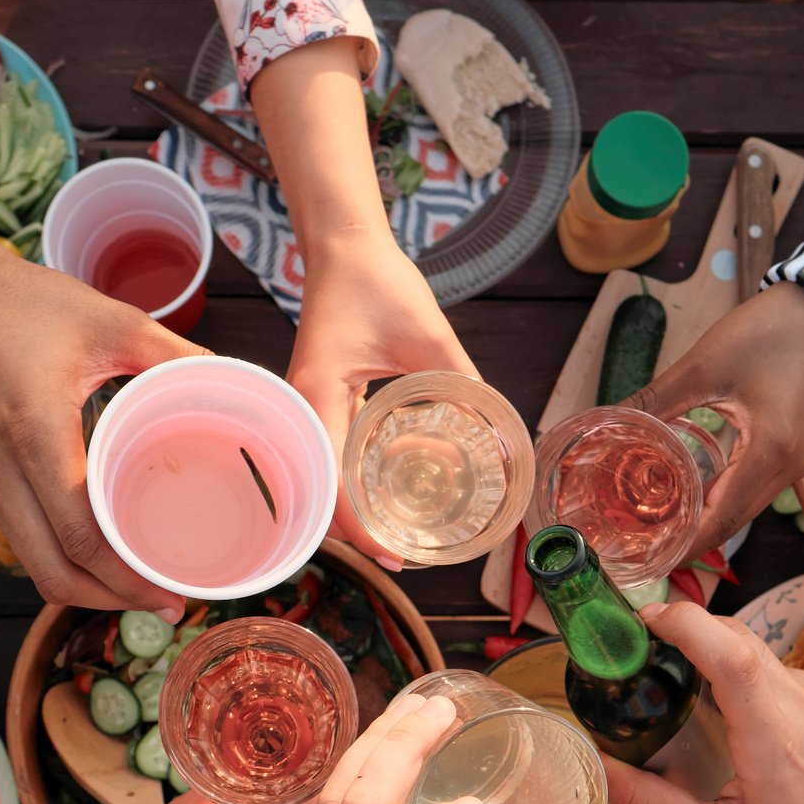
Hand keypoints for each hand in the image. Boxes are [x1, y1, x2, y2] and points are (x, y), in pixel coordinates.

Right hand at [0, 241, 200, 610]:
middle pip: (52, 572)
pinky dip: (56, 556)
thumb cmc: (16, 300)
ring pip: (31, 562)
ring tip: (134, 582)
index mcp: (35, 436)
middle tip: (162, 601)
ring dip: (82, 584)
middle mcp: (0, 470)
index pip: (82, 539)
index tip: (171, 593)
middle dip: (109, 601)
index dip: (128, 581)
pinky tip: (94, 546)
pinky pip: (18, 536)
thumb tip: (229, 378)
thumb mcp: (108, 320)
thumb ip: (172, 353)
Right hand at [288, 230, 474, 569]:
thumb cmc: (377, 282)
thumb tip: (500, 433)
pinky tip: (383, 494)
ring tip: (395, 538)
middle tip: (401, 557)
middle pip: (318, 494)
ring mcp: (308, 407)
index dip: (361, 529)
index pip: (331, 485)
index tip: (395, 554)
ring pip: (322, 478)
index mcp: (316, 399)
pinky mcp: (321, 401)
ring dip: (352, 512)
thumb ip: (463, 382)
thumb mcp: (429, 336)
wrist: (345, 246)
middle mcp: (303, 410)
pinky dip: (352, 482)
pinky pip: (331, 453)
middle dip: (355, 533)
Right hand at [600, 601, 803, 803]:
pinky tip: (761, 738)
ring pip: (765, 660)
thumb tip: (598, 768)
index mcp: (777, 743)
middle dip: (694, 639)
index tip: (647, 619)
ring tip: (714, 724)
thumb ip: (652, 803)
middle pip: (740, 641)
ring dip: (731, 675)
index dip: (686, 622)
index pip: (730, 652)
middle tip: (655, 661)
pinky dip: (764, 692)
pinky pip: (792, 677)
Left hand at [626, 284, 803, 551]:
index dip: (688, 545)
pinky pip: (755, 490)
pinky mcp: (794, 452)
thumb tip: (607, 421)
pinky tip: (694, 498)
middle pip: (735, 521)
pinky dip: (724, 500)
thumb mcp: (702, 365)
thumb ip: (655, 401)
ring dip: (709, 522)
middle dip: (693, 540)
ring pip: (746, 509)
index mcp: (770, 450)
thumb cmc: (764, 332)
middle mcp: (789, 467)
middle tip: (648, 549)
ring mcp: (796, 462)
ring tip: (664, 530)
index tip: (653, 560)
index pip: (722, 518)